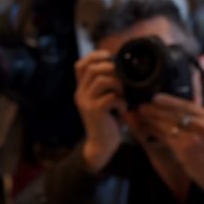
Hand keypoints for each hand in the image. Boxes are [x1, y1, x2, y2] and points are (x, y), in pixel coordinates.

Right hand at [74, 51, 125, 172]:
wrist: (101, 146)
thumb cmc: (108, 122)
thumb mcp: (105, 101)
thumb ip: (108, 87)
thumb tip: (123, 69)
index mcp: (82, 89)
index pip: (79, 65)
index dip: (94, 56)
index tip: (109, 57)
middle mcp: (80, 93)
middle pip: (92, 69)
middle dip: (111, 69)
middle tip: (123, 79)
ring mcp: (86, 102)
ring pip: (101, 80)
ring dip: (118, 85)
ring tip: (124, 95)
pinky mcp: (95, 111)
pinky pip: (111, 97)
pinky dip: (121, 101)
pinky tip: (123, 109)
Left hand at [138, 94, 203, 201]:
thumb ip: (197, 117)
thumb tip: (175, 106)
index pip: (185, 103)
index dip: (167, 100)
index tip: (155, 98)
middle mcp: (202, 124)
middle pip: (173, 112)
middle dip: (155, 109)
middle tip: (142, 106)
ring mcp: (193, 136)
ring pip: (166, 123)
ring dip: (151, 119)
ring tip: (141, 116)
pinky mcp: (184, 148)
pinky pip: (164, 136)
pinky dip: (154, 131)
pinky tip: (147, 129)